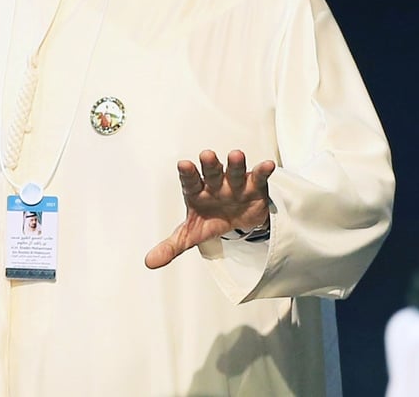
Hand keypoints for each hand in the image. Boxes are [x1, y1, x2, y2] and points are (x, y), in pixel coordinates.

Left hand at [145, 149, 274, 269]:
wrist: (237, 220)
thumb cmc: (210, 219)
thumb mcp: (191, 235)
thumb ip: (171, 246)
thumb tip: (149, 262)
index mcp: (197, 192)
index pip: (190, 182)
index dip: (188, 174)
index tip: (183, 165)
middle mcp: (215, 184)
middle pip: (211, 173)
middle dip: (210, 165)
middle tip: (207, 155)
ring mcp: (235, 183)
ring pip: (234, 172)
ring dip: (235, 164)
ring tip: (236, 155)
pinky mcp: (255, 187)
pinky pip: (259, 177)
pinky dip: (263, 171)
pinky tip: (268, 165)